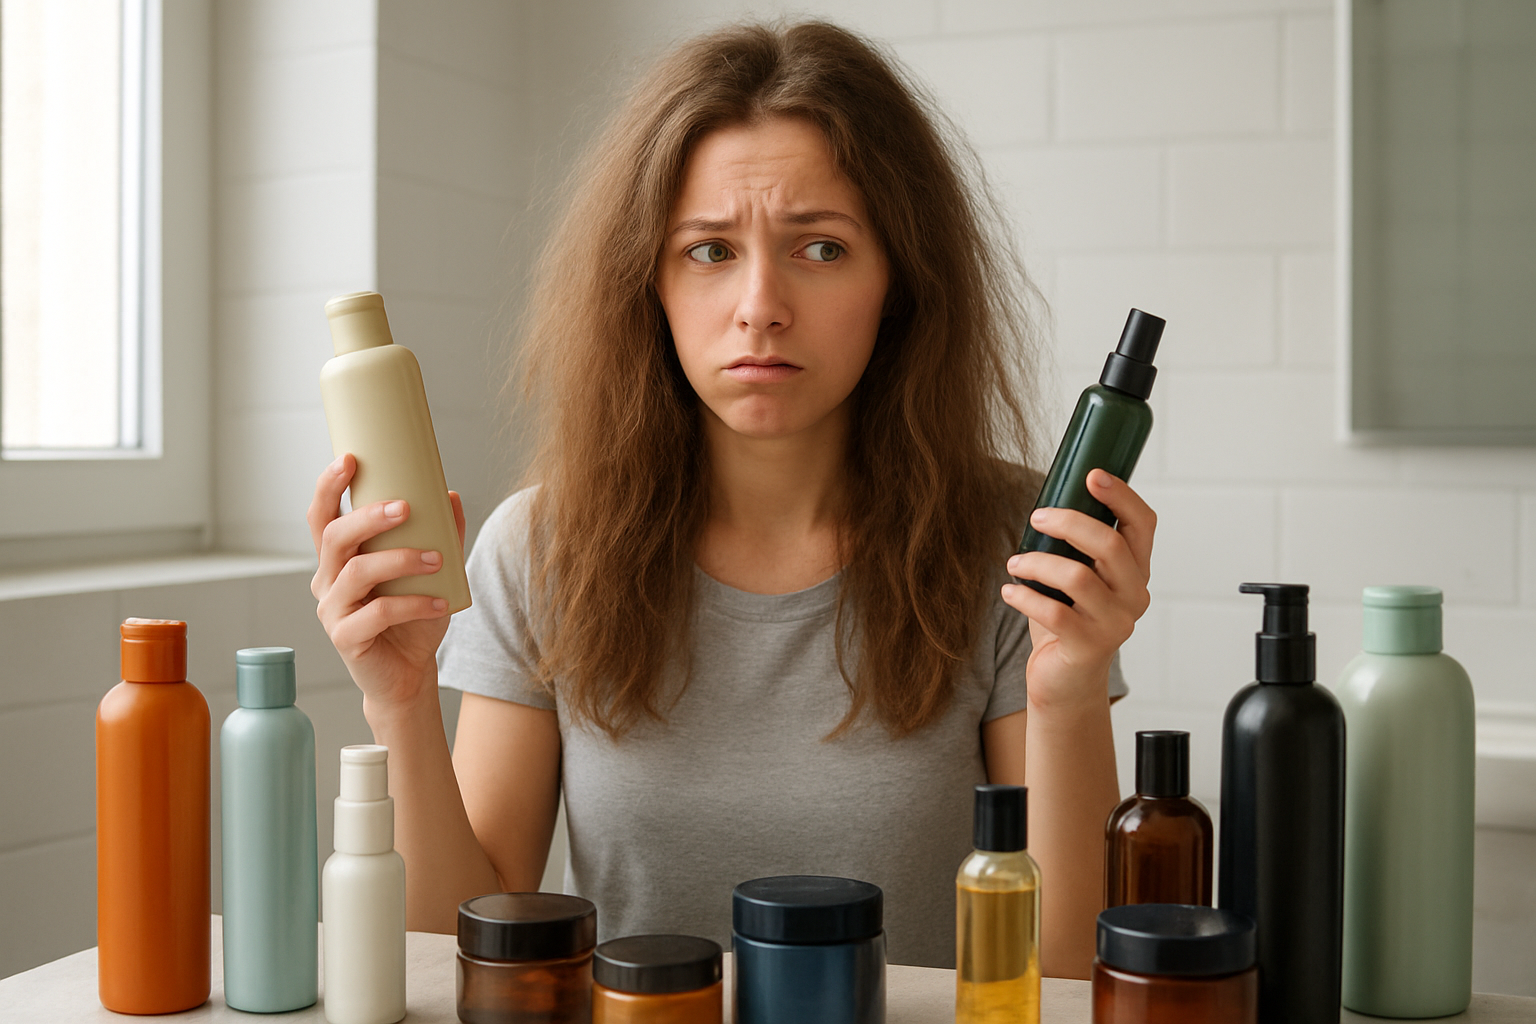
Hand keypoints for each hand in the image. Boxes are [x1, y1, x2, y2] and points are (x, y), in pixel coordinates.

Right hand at [307, 453, 467, 712]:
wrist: (409, 675)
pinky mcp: (346, 639)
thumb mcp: (431, 573)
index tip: (349, 459)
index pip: (321, 516)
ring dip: (400, 560)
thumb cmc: (414, 619)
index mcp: (338, 559)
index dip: (328, 487)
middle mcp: (327, 581)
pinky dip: (412, 604)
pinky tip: (439, 604)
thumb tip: (451, 495)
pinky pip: (376, 614)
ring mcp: (333, 612)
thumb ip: (441, 536)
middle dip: (369, 518)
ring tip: (437, 559)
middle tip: (405, 507)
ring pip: (357, 573)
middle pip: (334, 538)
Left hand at [1002, 470, 1154, 712]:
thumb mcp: (1078, 577)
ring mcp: (1115, 623)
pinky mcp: (1089, 647)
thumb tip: (1049, 501)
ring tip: (1013, 563)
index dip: (1121, 495)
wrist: (1065, 681)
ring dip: (1036, 563)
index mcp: (1135, 570)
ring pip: (1077, 576)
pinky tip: (1010, 592)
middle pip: (1109, 543)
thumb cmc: (1067, 619)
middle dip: (1068, 522)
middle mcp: (1134, 595)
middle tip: (1036, 517)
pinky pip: (1053, 612)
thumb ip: (1075, 547)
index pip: (1143, 524)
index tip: (1091, 474)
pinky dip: (1025, 596)